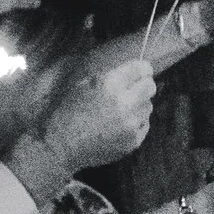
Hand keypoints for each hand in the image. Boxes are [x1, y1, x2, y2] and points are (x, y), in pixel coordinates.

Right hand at [46, 48, 156, 173]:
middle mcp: (124, 103)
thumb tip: (132, 73)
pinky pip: (144, 125)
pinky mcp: (133, 141)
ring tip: (121, 110)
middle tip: (136, 88)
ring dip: (138, 105)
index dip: (142, 69)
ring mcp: (131, 124)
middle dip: (144, 85)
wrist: (62, 145)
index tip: (142, 71)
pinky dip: (136, 122)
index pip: (141, 69)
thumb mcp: (83, 85)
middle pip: (150, 87)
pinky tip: (119, 124)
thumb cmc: (67, 113)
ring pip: (148, 107)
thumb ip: (109, 78)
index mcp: (109, 85)